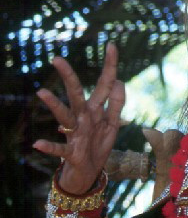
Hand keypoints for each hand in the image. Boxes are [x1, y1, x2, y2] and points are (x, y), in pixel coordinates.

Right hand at [34, 43, 124, 194]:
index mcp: (96, 110)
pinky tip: (37, 143)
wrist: (87, 173)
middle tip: (56, 59)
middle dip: (69, 77)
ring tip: (41, 92)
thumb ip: (117, 103)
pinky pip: (59, 149)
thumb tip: (119, 80)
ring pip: (65, 117)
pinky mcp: (72, 153)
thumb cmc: (98, 145)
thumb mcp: (113, 123)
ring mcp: (76, 135)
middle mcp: (83, 118)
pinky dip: (50, 146)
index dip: (110, 66)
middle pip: (77, 94)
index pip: (104, 84)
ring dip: (54, 106)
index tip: (111, 44)